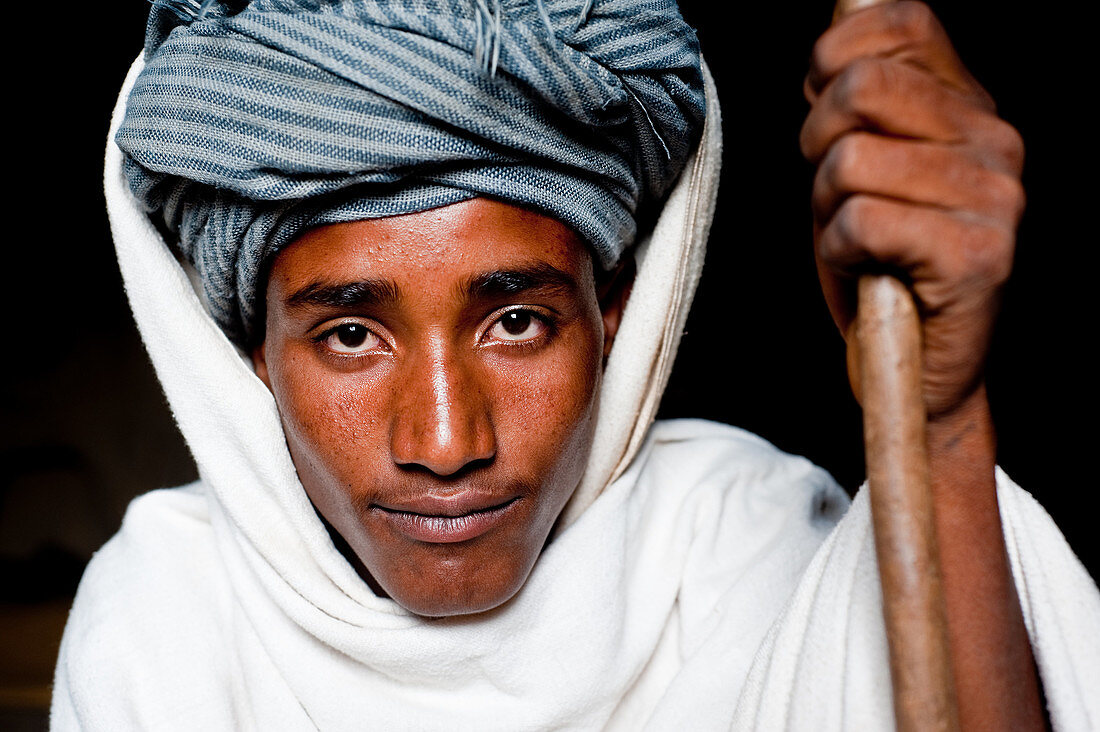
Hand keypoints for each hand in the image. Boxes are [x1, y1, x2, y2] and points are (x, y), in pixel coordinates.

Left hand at [801, 1, 1023, 419]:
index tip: (822, 109)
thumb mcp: (857, 168)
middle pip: (861, 88)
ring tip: (857, 241)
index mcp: (970, 108)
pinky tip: (868, 270)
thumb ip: (852, 105)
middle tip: (834, 191)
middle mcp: (995, 141)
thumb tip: (827, 47)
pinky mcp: (977, 254)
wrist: (917, 366)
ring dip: (827, 208)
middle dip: (817, 142)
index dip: (833, 56)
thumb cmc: (878, 264)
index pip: (901, 23)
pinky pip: (860, 220)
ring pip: (850, 159)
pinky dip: (839, 250)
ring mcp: (994, 197)